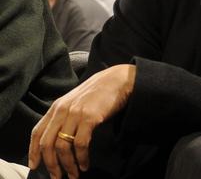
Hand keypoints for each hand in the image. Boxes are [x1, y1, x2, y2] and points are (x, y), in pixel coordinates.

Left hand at [29, 64, 135, 178]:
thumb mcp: (76, 102)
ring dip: (67, 165)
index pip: (37, 132)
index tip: (34, 166)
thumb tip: (60, 139)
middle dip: (51, 164)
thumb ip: (66, 116)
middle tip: (57, 177)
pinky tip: (85, 165)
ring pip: (63, 146)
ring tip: (73, 175)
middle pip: (47, 143)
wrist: (119, 80)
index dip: (33, 151)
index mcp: (56, 107)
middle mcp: (62, 110)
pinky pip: (81, 144)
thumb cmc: (100, 92)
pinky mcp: (90, 118)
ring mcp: (75, 114)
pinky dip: (81, 158)